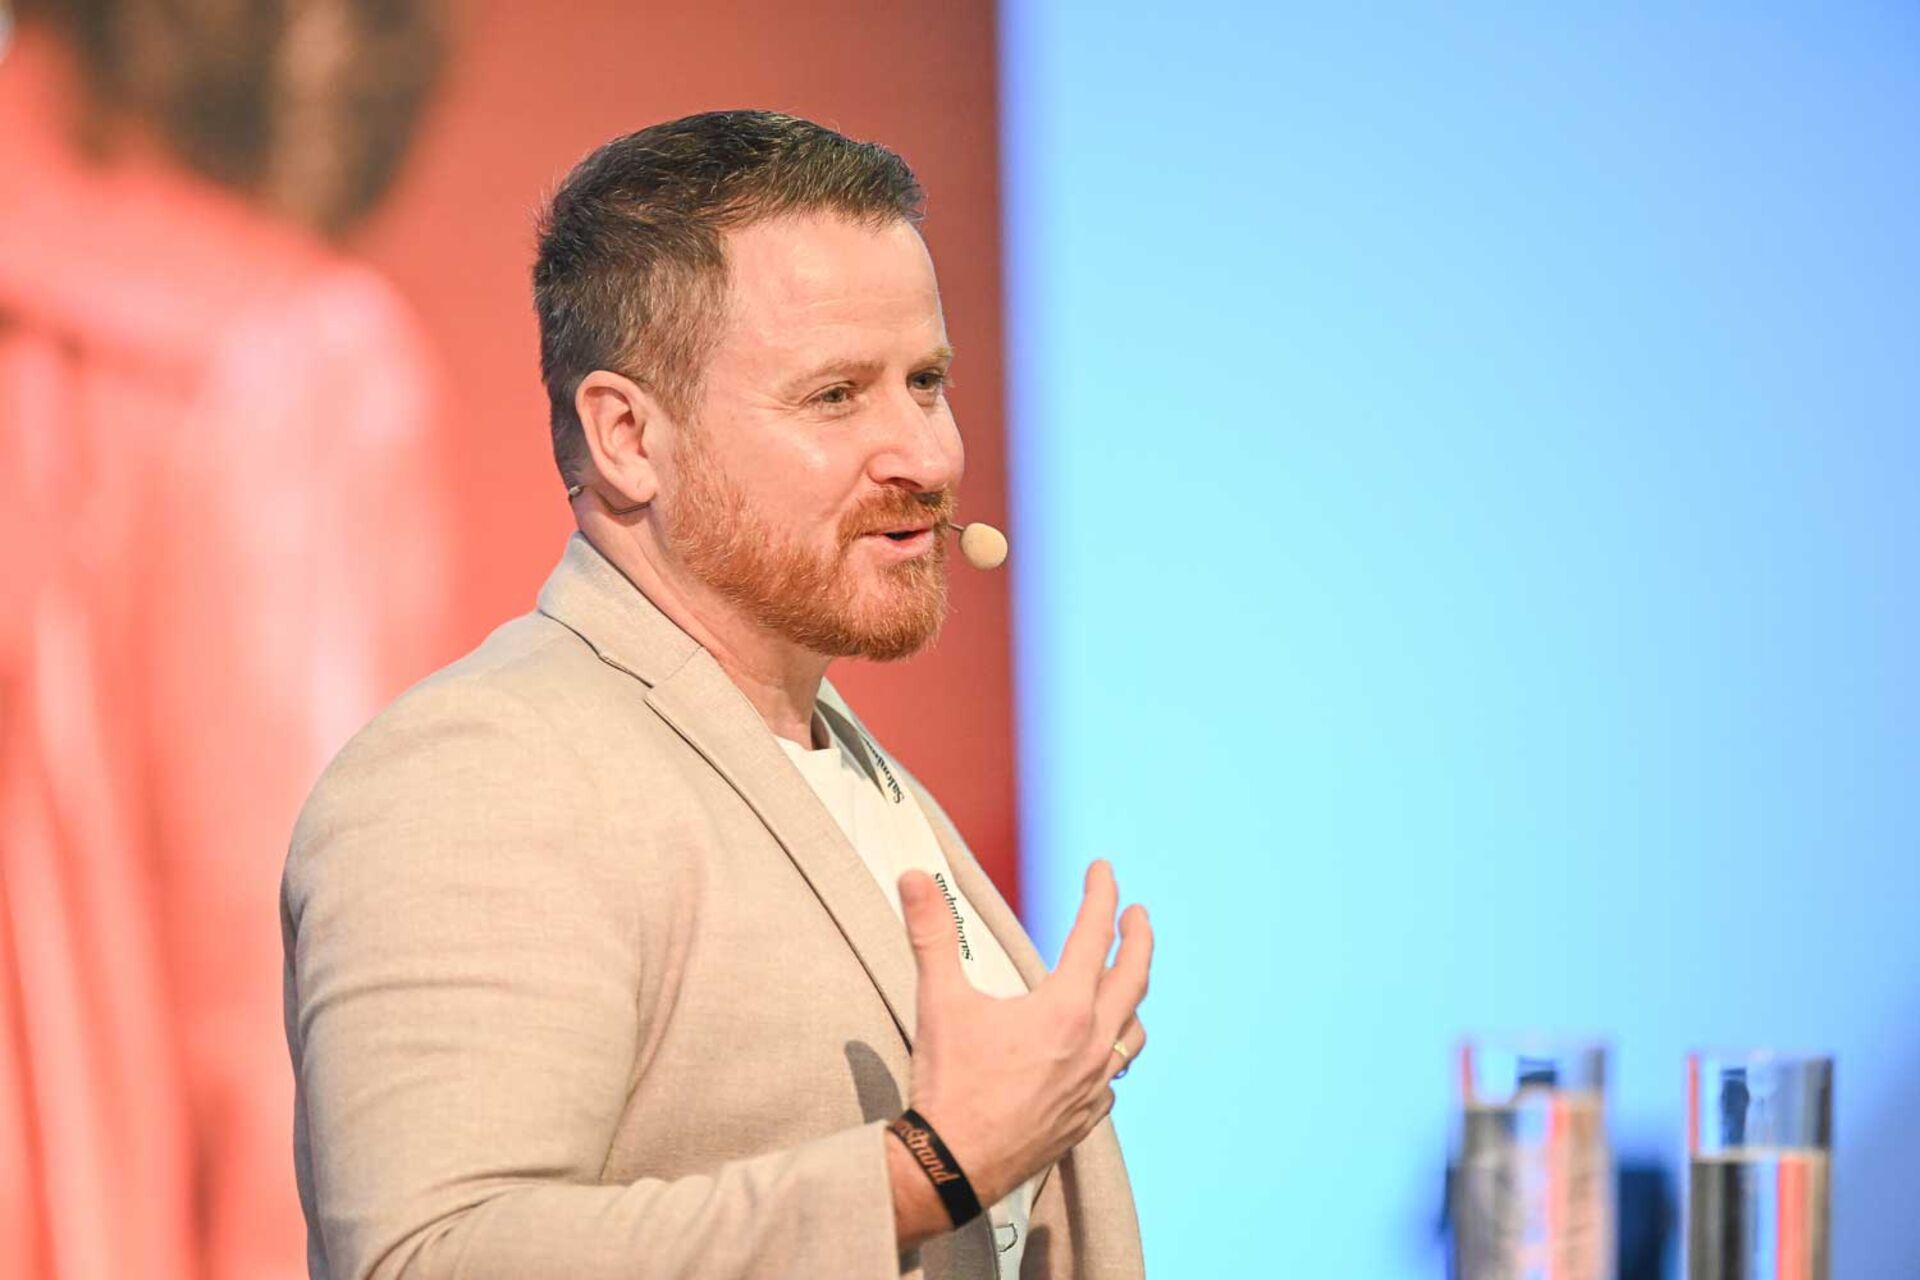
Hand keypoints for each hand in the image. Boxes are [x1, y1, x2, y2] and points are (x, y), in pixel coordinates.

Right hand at [895, 860, 1151, 1208]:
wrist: (953, 1165)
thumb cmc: (949, 1083)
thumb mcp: (938, 1001)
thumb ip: (931, 933)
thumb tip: (913, 878)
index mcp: (1064, 1010)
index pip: (1094, 935)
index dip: (1101, 895)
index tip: (1103, 870)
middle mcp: (1091, 1045)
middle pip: (1134, 979)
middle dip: (1139, 939)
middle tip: (1137, 914)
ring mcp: (1094, 1086)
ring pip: (1134, 1032)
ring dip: (1133, 999)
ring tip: (1126, 982)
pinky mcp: (1086, 1118)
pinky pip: (1115, 1078)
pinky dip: (1114, 1052)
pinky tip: (1100, 1053)